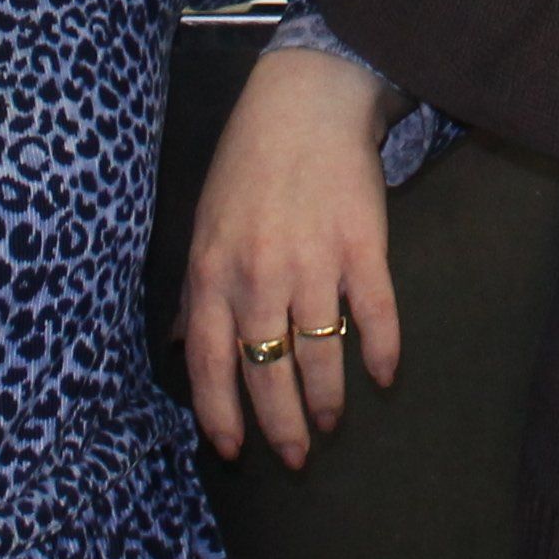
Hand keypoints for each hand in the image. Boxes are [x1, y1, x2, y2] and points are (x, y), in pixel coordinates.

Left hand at [180, 44, 405, 468]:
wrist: (305, 103)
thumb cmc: (248, 165)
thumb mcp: (204, 225)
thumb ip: (193, 290)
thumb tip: (175, 345)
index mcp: (213, 272)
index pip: (208, 362)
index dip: (220, 413)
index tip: (233, 450)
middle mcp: (259, 275)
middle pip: (267, 371)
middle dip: (280, 424)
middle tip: (295, 455)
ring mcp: (313, 262)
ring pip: (320, 353)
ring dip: (327, 398)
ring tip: (332, 422)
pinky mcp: (363, 245)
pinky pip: (375, 313)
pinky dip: (381, 351)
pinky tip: (383, 376)